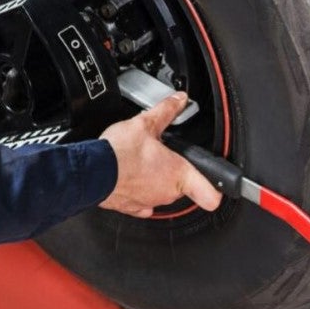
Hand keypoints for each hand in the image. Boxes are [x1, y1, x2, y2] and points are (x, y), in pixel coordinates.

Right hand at [98, 92, 223, 217]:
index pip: (212, 195)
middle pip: (182, 185)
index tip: (218, 184)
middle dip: (173, 170)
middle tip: (161, 154)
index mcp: (177, 174)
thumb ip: (166, 111)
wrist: (91, 171)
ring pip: (161, 192)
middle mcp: (167, 192)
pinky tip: (130, 176)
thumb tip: (178, 99)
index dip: (218, 189)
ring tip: (140, 162)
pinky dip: (138, 190)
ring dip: (154, 179)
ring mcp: (150, 202)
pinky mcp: (132, 208)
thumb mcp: (145, 123)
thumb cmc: (118, 153)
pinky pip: (142, 202)